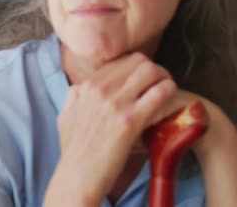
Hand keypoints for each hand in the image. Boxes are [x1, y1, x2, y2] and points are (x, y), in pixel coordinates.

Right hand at [51, 52, 177, 204]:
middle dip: (154, 69)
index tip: (144, 80)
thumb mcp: (65, 115)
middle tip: (160, 83)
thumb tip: (82, 88)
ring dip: (164, 78)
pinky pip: (160, 93)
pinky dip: (169, 93)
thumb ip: (74, 96)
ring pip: (152, 71)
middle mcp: (101, 89)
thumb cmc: (73, 151)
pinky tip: (170, 103)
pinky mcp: (131, 120)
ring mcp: (116, 103)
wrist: (77, 176)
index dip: (137, 68)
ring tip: (168, 91)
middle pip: (139, 61)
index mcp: (87, 86)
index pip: (120, 61)